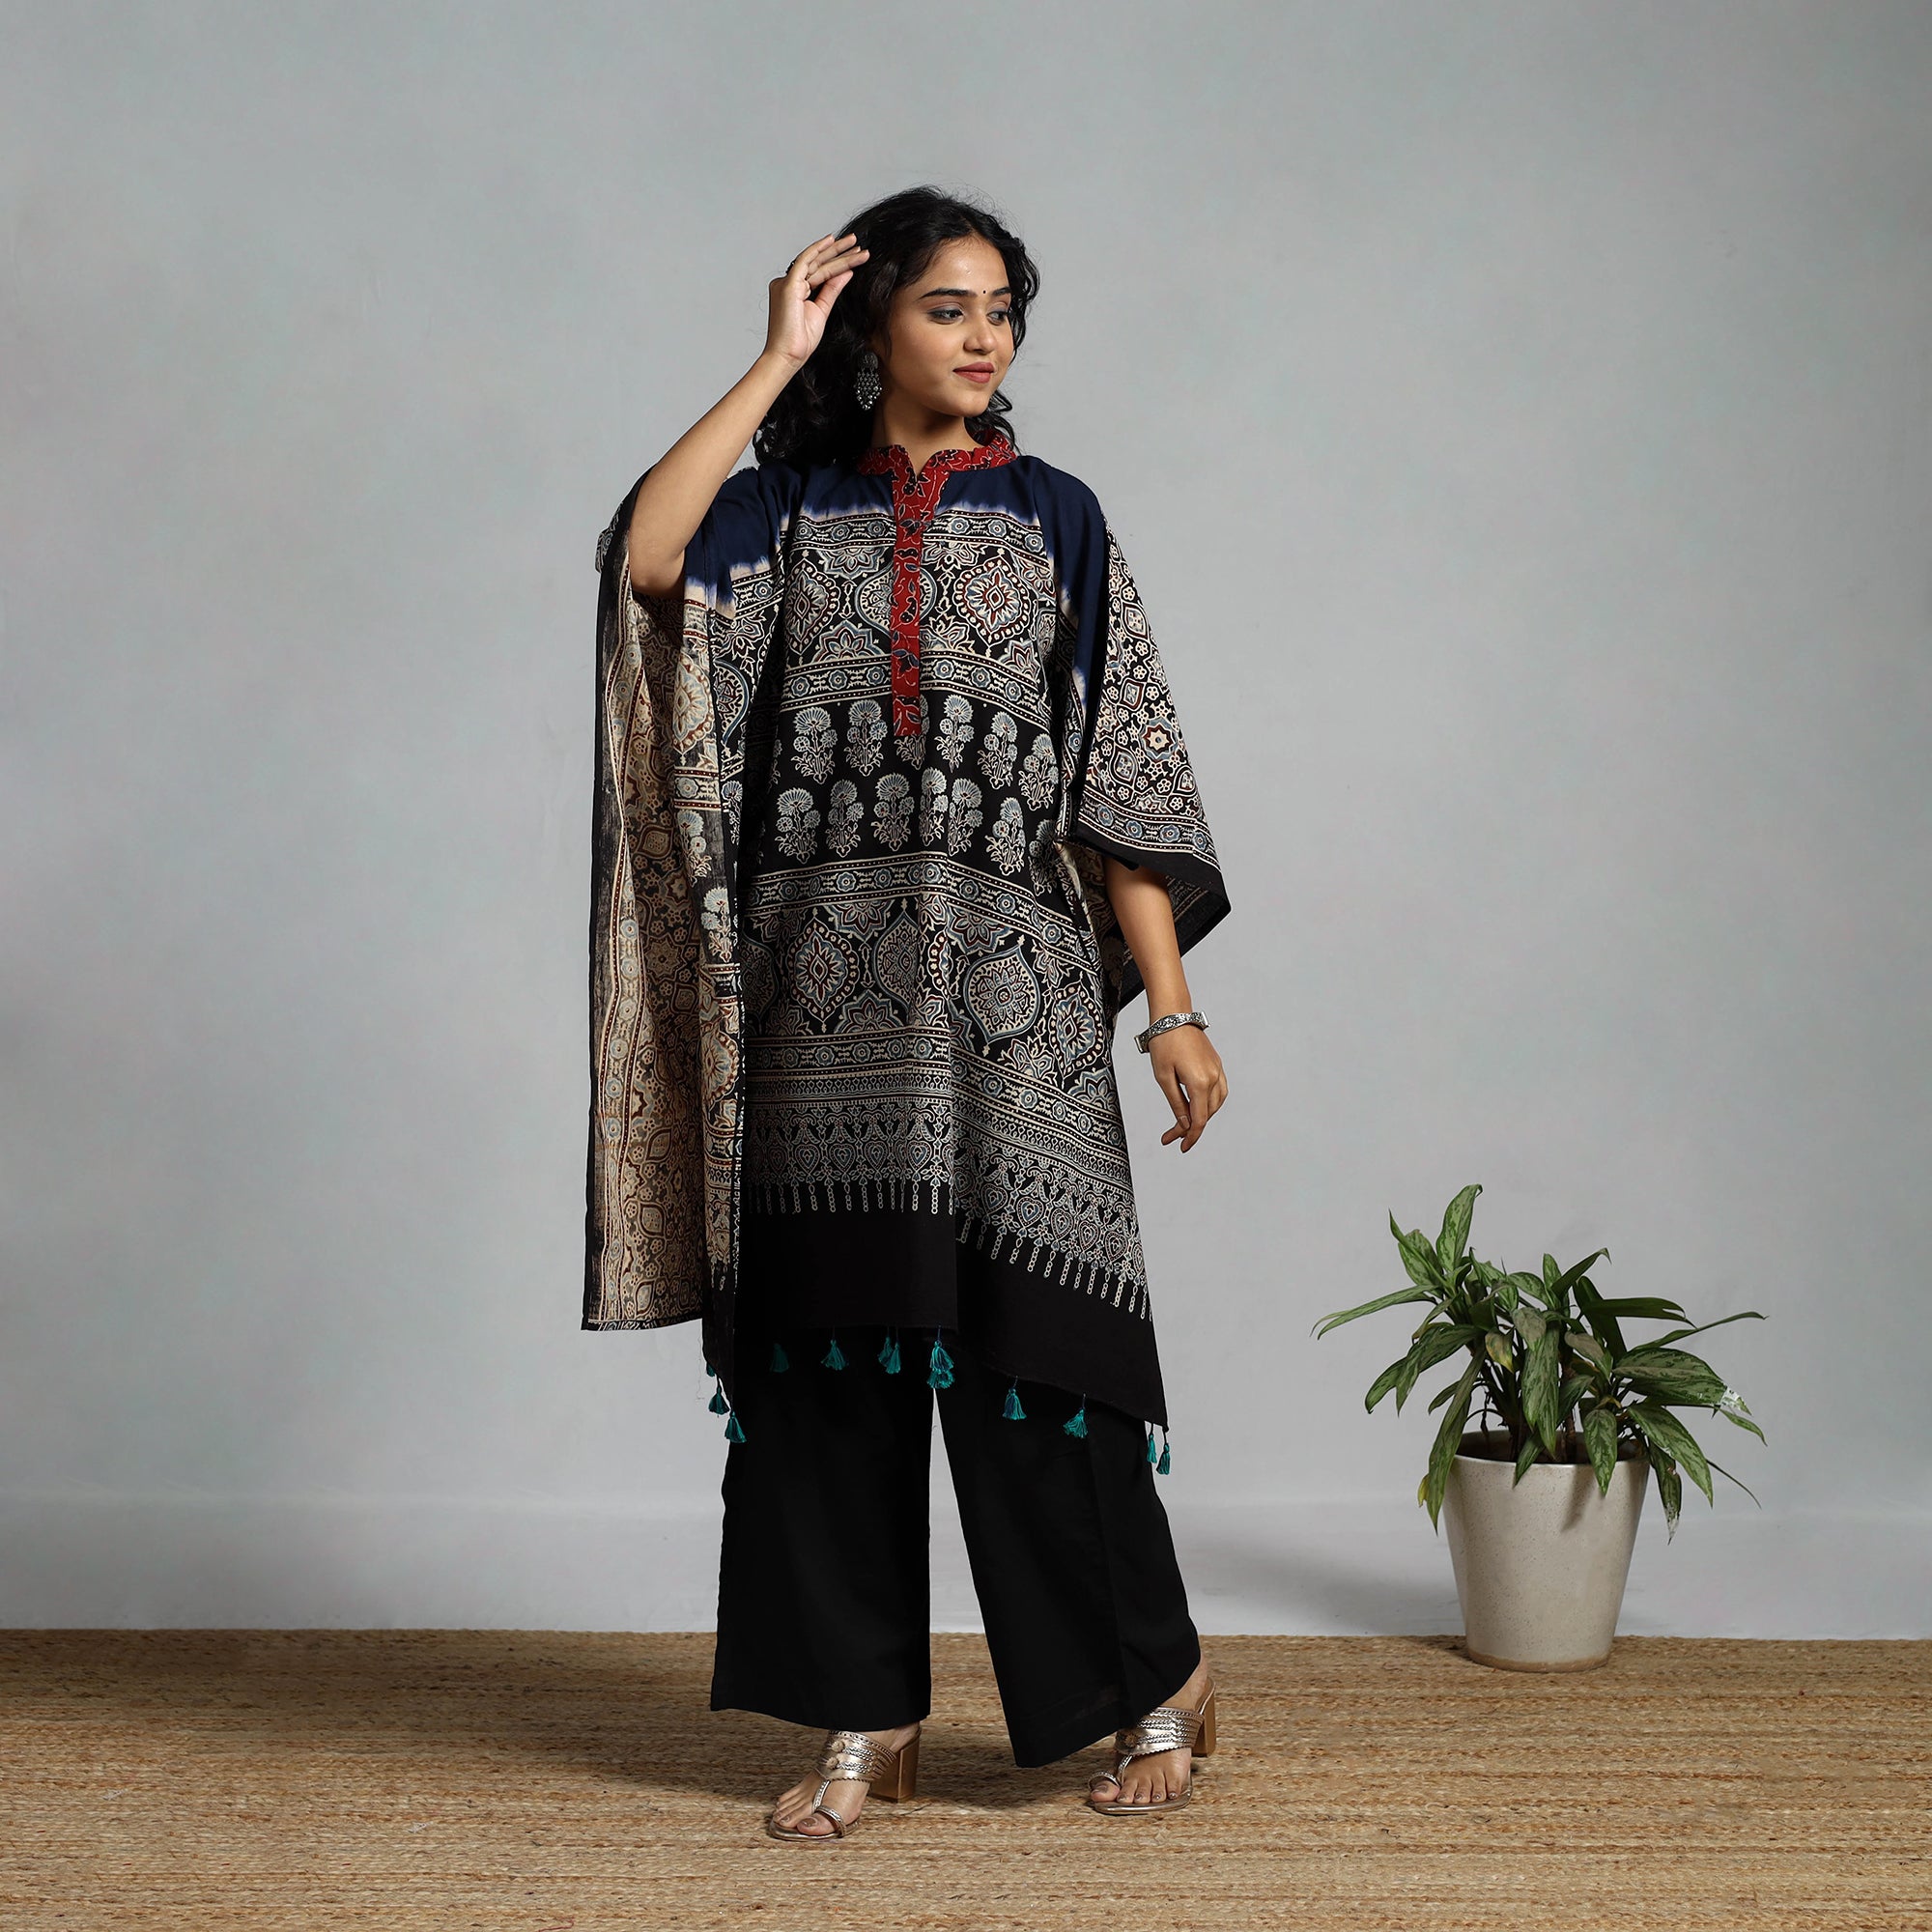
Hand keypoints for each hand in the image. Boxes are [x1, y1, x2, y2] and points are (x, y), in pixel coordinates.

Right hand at [765, 231, 869, 368]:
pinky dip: (818, 250)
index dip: (838, 263)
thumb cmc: (800, 340)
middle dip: (838, 252)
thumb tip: (846, 273)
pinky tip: (832, 242)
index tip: (856, 256)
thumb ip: (832, 290)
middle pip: (817, 263)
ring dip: (837, 252)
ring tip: (856, 245)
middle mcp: (788, 283)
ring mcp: (787, 283)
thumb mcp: (822, 310)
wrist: (788, 356)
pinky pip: (805, 261)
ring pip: (816, 262)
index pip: (818, 271)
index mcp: (794, 290)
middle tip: (857, 242)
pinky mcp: (788, 285)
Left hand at [1148, 1023, 1227, 1151]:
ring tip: (1182, 1123)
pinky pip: (1219, 1091)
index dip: (1190, 1137)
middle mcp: (1213, 1078)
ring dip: (1202, 1116)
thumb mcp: (1163, 1076)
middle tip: (1170, 1136)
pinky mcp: (1217, 1064)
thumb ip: (1176, 1103)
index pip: (1199, 1120)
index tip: (1180, 1148)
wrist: (1173, 1015)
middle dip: (1190, 1128)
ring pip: (1215, 1104)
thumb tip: (1185, 1124)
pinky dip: (1209, 1103)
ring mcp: (1218, 1070)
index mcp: (1199, 1082)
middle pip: (1207, 1114)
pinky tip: (1197, 1106)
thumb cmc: (1164, 1043)